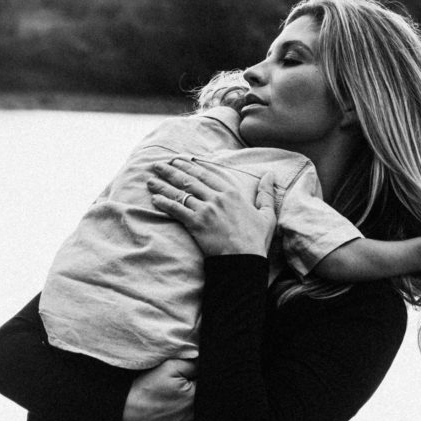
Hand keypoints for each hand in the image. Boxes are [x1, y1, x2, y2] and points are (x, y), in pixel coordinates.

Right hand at [123, 359, 196, 420]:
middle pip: (203, 405)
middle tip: (178, 397)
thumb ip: (191, 365)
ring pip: (197, 420)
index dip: (196, 384)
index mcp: (195, 396)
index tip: (187, 384)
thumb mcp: (168, 368)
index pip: (206, 388)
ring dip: (191, 414)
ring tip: (174, 408)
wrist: (127, 412)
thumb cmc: (146, 389)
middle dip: (194, 399)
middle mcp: (195, 416)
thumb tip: (203, 364)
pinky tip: (172, 420)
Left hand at [147, 158, 276, 256]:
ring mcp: (206, 210)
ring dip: (163, 185)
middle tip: (157, 165)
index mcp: (232, 193)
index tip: (178, 160)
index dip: (190, 165)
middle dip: (171, 171)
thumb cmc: (256, 240)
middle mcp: (217, 197)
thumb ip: (266, 194)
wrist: (245, 260)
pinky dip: (165, 203)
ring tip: (150, 180)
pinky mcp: (196, 224)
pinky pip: (177, 210)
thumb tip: (270, 175)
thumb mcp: (267, 215)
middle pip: (190, 179)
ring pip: (181, 192)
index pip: (207, 173)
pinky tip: (154, 199)